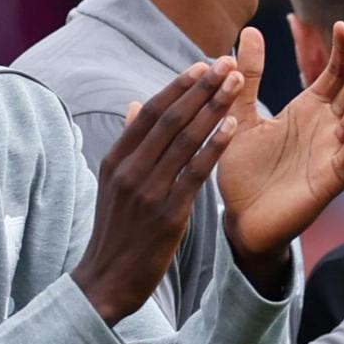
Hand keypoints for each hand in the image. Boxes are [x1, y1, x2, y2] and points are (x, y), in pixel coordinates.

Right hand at [73, 59, 249, 322]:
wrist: (107, 280)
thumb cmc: (118, 232)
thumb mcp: (114, 184)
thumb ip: (130, 144)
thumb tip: (137, 104)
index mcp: (116, 159)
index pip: (151, 112)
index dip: (179, 86)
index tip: (202, 64)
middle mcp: (129, 169)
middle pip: (170, 118)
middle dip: (201, 88)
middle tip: (227, 64)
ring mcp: (147, 191)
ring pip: (185, 140)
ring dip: (214, 108)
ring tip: (236, 83)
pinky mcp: (168, 214)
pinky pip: (195, 173)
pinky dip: (215, 147)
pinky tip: (234, 126)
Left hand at [215, 19, 343, 283]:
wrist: (240, 220)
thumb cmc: (243, 173)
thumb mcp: (240, 114)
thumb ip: (247, 75)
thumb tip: (250, 30)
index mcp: (307, 113)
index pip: (333, 75)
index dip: (340, 51)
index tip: (341, 24)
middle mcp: (326, 129)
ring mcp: (333, 150)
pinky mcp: (333, 175)